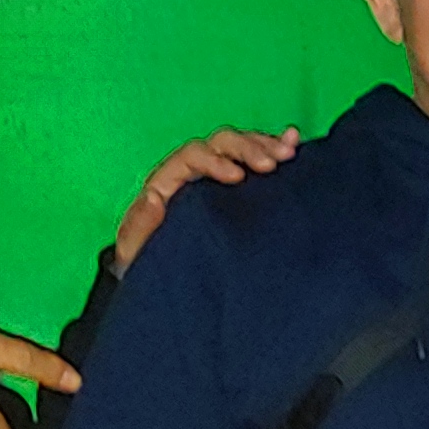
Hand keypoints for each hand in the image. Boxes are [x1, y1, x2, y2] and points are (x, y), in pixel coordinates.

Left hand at [111, 126, 300, 273]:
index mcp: (167, 184)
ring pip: (240, 147)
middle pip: (219, 145)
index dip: (215, 161)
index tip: (239, 177)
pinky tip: (292, 140)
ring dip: (265, 145)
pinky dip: (273, 147)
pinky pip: (254, 160)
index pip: (190, 158)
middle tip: (272, 163)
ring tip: (288, 152)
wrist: (165, 288)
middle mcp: (192, 174)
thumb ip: (139, 227)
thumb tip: (153, 197)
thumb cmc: (151, 267)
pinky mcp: (236, 190)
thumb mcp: (135, 253)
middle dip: (246, 148)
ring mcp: (216, 178)